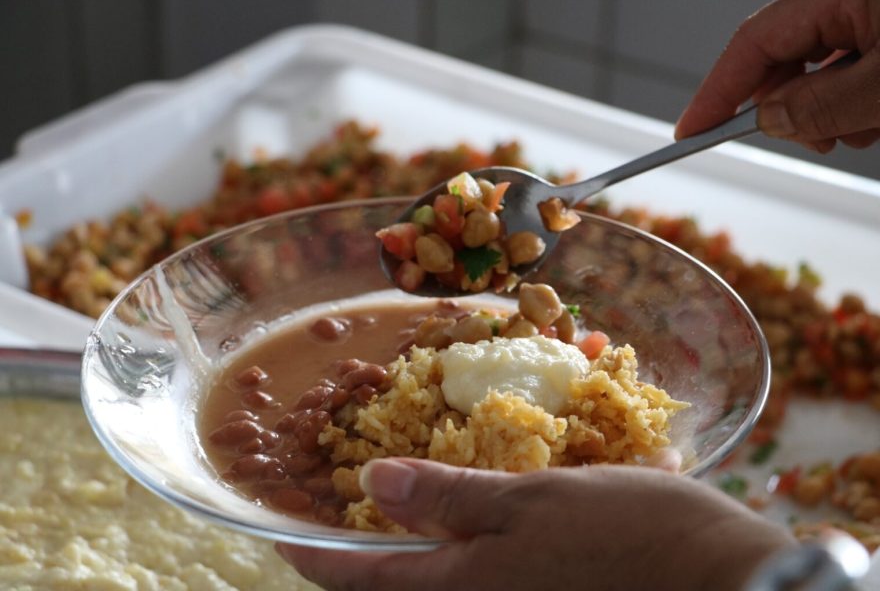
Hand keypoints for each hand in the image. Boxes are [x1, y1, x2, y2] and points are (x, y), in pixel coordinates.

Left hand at [277, 458, 793, 590]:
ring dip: (409, 554)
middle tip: (331, 523)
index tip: (279, 535)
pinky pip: (480, 582)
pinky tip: (469, 523)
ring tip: (393, 516)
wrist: (717, 582)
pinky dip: (458, 555)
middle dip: (355, 562)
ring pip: (437, 587)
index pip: (361, 578)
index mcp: (460, 589)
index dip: (313, 556)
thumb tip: (372, 482)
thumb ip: (448, 498)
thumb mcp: (529, 501)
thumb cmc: (624, 534)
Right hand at [675, 0, 879, 152]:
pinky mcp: (879, 31)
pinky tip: (872, 114)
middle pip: (781, 58)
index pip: (752, 42)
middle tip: (814, 140)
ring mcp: (865, 14)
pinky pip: (845, 68)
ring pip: (813, 69)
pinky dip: (849, 100)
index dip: (716, 91)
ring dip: (825, 109)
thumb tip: (769, 119)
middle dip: (787, 108)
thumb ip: (824, 104)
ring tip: (863, 125)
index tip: (691, 130)